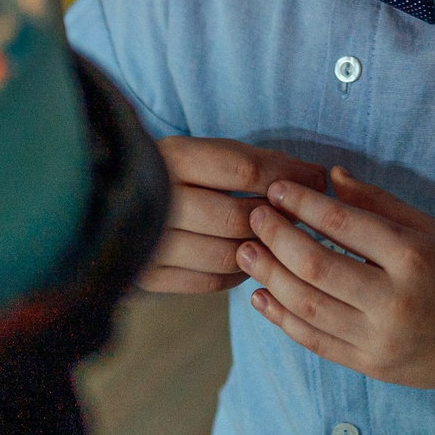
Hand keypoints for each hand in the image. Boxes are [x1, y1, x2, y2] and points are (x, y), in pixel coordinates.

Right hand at [140, 137, 328, 294]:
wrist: (115, 199)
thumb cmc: (185, 173)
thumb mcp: (214, 153)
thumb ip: (261, 163)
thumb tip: (319, 178)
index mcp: (173, 157)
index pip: (243, 170)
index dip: (287, 177)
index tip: (317, 180)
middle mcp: (158, 198)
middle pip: (237, 218)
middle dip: (277, 220)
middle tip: (300, 217)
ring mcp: (150, 242)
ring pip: (227, 255)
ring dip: (263, 250)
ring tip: (280, 239)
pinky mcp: (150, 275)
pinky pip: (211, 281)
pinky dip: (240, 273)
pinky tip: (251, 258)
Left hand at [239, 166, 434, 391]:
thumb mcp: (431, 227)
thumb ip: (379, 202)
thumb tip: (329, 175)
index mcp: (412, 255)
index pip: (343, 223)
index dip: (302, 203)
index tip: (275, 189)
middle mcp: (395, 299)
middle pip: (316, 265)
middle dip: (275, 238)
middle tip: (251, 218)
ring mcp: (382, 338)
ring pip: (308, 306)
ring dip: (269, 277)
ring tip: (246, 252)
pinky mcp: (373, 366)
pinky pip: (316, 342)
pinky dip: (283, 319)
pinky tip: (262, 297)